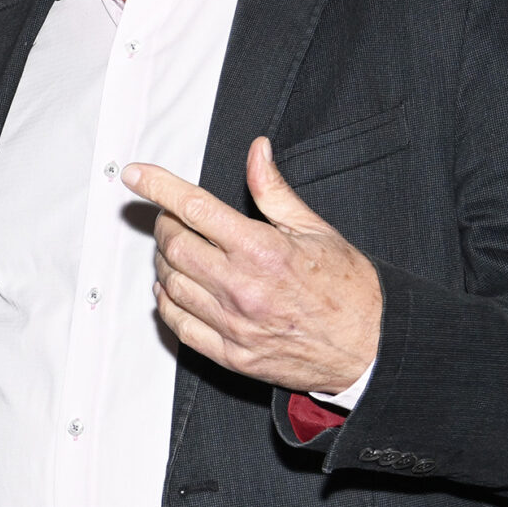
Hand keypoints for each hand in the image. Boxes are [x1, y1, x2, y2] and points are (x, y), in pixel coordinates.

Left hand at [124, 138, 381, 395]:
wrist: (371, 348)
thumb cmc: (350, 290)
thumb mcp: (316, 230)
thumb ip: (274, 191)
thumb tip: (256, 152)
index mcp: (263, 251)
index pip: (195, 209)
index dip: (159, 186)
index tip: (136, 175)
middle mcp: (242, 288)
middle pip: (174, 246)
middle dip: (165, 224)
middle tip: (173, 217)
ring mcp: (234, 325)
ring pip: (171, 284)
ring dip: (164, 262)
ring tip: (178, 251)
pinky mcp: (231, 355)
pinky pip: (179, 326)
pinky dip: (167, 302)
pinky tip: (174, 289)